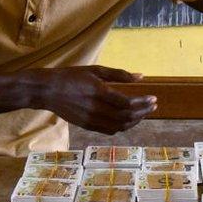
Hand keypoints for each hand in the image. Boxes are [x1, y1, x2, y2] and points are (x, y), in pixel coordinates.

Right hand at [22, 66, 156, 134]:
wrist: (48, 91)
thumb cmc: (72, 76)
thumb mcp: (95, 70)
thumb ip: (118, 74)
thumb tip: (140, 76)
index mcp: (99, 92)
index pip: (127, 103)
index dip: (143, 103)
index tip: (154, 99)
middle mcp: (96, 108)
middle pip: (126, 117)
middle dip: (143, 113)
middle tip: (153, 106)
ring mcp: (91, 120)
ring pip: (119, 126)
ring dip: (135, 121)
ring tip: (143, 113)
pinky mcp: (87, 126)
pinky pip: (109, 130)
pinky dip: (122, 127)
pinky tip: (128, 120)